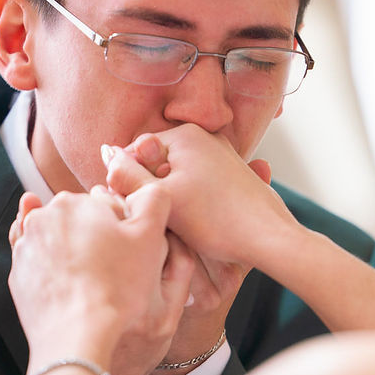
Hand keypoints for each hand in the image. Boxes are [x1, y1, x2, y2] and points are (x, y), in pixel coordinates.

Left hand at [9, 185, 194, 374]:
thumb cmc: (118, 291)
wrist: (77, 338)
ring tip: (95, 283)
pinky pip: (42, 263)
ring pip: (60, 241)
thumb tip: (150, 189)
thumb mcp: (150, 239)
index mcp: (78, 202)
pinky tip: (72, 285)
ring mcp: (26, 246)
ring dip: (75, 253)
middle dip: (97, 239)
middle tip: (116, 271)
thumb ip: (154, 201)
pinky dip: (55, 270)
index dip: (127, 231)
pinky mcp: (19, 273)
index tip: (133, 254)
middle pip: (81, 222)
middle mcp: (45, 217)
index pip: (109, 206)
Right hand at [104, 125, 291, 270]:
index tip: (131, 206)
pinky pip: (198, 186)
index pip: (136, 152)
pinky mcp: (233, 176)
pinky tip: (198, 224)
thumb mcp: (162, 197)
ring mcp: (222, 156)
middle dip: (150, 189)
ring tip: (179, 224)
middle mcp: (205, 138)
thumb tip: (106, 151)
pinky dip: (192, 202)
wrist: (268, 239)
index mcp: (184, 134)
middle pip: (158, 163)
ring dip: (171, 198)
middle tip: (154, 218)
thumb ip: (127, 175)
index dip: (128, 181)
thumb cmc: (216, 220)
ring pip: (178, 177)